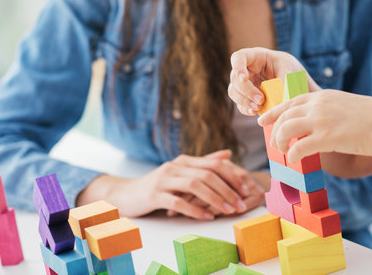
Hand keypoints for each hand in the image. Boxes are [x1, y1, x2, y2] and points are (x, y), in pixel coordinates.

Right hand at [76, 150, 260, 219]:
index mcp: (184, 161)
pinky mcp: (154, 195)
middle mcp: (175, 167)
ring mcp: (164, 180)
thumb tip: (227, 155)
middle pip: (207, 174)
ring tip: (228, 211)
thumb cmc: (157, 185)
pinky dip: (195, 210)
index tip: (246, 188)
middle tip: (241, 203)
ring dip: (215, 199)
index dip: (232, 175)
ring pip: (195, 186)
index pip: (214, 164)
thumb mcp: (181, 172)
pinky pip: (178, 201)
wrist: (125, 194)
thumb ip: (203, 163)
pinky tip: (207, 217)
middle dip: (228, 190)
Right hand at [228, 47, 319, 115]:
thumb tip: (282, 97)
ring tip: (258, 107)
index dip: (237, 67)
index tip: (244, 78)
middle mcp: (246, 70)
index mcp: (254, 57)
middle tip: (261, 99)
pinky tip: (256, 112)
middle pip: (234, 78)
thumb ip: (284, 80)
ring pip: (234, 92)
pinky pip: (241, 104)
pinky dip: (246, 109)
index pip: (238, 58)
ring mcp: (245, 84)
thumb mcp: (290, 70)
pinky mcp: (247, 98)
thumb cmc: (291, 69)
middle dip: (246, 90)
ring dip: (244, 101)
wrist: (295, 82)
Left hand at [258, 89, 371, 162]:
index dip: (273, 112)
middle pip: (284, 116)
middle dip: (275, 131)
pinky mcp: (326, 138)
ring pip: (286, 129)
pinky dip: (293, 154)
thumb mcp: (343, 105)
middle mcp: (317, 105)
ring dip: (280, 141)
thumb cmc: (371, 119)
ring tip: (284, 151)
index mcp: (321, 97)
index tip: (263, 120)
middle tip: (275, 144)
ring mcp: (320, 121)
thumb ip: (326, 111)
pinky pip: (299, 147)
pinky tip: (294, 159)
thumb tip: (314, 124)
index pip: (289, 102)